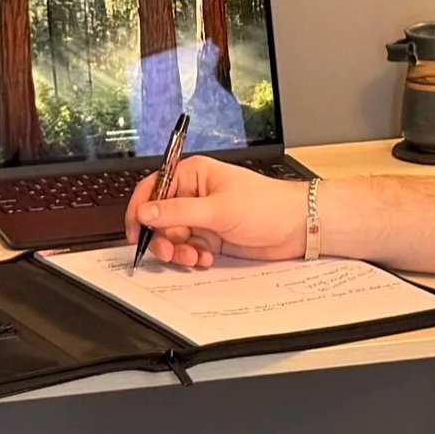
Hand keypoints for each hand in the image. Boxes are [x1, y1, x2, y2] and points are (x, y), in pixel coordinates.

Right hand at [126, 154, 306, 267]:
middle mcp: (195, 195)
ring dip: (178, 251)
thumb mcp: (218, 209)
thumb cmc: (267, 205)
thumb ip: (178, 212)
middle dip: (161, 237)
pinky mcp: (212, 237)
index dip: (140, 210)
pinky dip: (192, 258)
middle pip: (160, 218)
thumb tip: (145, 212)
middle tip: (168, 252)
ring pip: (173, 237)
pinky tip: (206, 259)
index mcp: (193, 175)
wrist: (297, 227)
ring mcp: (203, 217)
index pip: (153, 188)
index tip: (137, 232)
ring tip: (192, 257)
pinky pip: (189, 249)